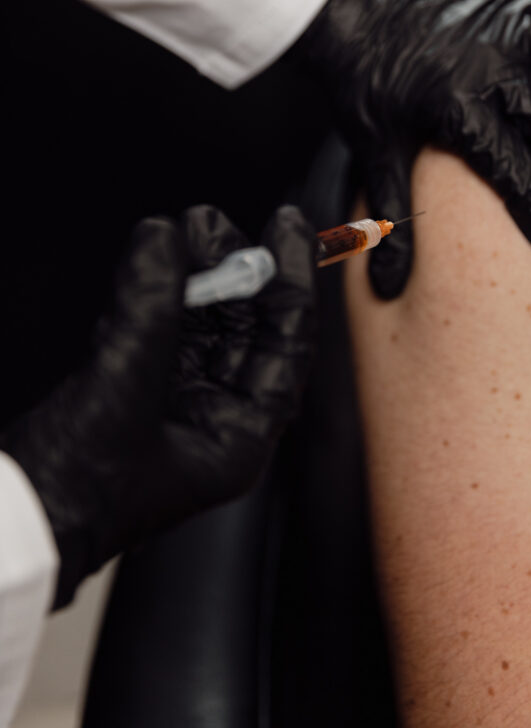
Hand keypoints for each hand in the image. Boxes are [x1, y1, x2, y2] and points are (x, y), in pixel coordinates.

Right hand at [0, 205, 315, 607]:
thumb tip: (163, 239)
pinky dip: (152, 292)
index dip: (289, 279)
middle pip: (243, 323)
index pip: (286, 342)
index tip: (287, 226)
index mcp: (238, 434)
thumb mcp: (122, 385)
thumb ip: (148, 307)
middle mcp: (214, 415)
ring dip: (192, 272)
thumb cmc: (76, 488)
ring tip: (180, 230)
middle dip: (232, 268)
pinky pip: (158, 326)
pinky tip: (146, 262)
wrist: (13, 519)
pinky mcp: (132, 385)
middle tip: (210, 223)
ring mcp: (173, 399)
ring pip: (201, 319)